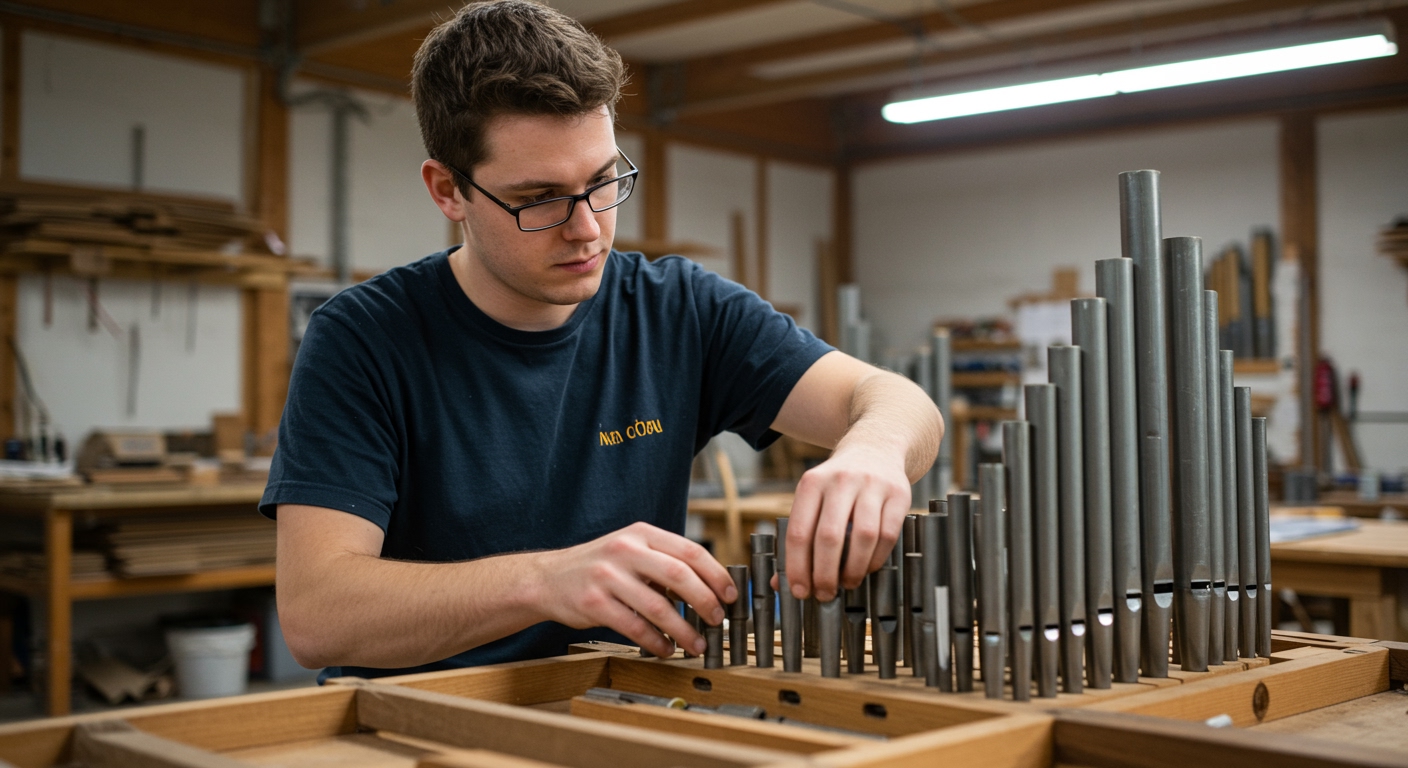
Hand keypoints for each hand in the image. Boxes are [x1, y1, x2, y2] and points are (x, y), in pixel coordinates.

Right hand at [531, 522, 736, 656]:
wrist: (548, 578)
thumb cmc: (599, 566)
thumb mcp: (632, 549)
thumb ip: (664, 561)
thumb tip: (709, 586)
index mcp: (641, 533)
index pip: (690, 551)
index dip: (716, 574)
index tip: (731, 594)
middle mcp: (625, 550)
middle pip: (679, 575)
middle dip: (705, 601)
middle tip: (718, 619)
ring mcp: (607, 576)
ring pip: (658, 607)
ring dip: (684, 630)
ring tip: (697, 644)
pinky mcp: (594, 604)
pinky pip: (634, 627)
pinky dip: (656, 642)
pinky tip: (666, 649)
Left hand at [782, 444, 911, 601]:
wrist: (875, 448)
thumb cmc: (837, 485)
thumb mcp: (813, 499)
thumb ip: (799, 538)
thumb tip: (782, 584)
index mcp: (811, 483)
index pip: (799, 531)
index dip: (798, 567)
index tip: (800, 591)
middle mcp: (840, 481)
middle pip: (829, 537)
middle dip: (825, 574)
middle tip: (824, 594)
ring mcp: (872, 485)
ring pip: (863, 537)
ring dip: (853, 569)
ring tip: (847, 583)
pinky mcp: (899, 494)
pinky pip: (887, 535)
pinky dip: (876, 559)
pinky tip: (867, 568)